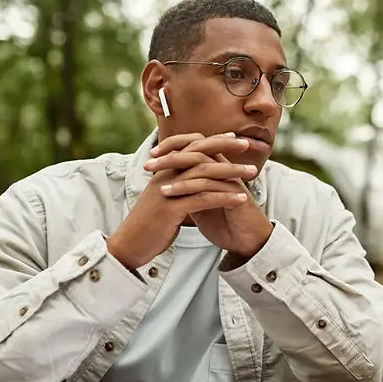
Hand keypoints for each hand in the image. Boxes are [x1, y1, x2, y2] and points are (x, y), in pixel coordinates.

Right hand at [106, 134, 255, 269]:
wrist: (129, 244)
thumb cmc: (149, 223)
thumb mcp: (163, 198)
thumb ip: (176, 185)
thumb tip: (193, 178)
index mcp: (163, 170)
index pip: (190, 146)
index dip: (212, 139)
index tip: (232, 137)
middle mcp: (165, 175)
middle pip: (199, 154)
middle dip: (225, 147)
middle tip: (248, 144)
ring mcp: (167, 191)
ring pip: (205, 175)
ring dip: (232, 173)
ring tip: (253, 173)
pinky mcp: (171, 209)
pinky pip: (203, 199)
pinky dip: (225, 197)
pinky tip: (241, 199)